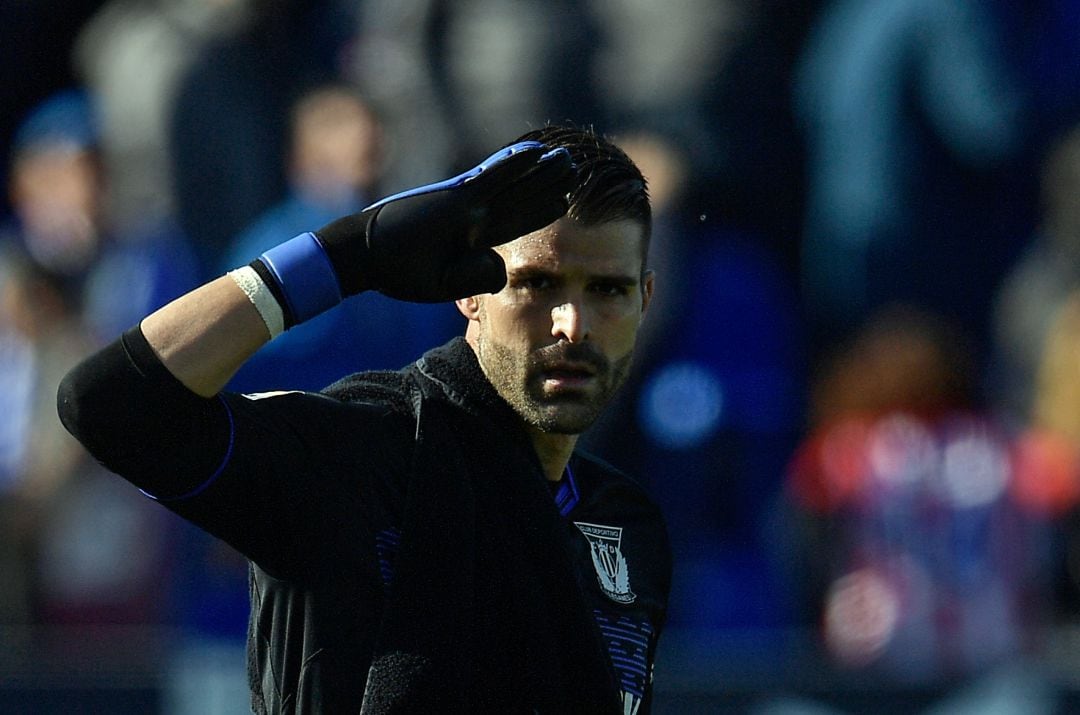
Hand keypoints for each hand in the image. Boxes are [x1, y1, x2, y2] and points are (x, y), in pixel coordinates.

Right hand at [316, 141, 574, 301]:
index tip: (562, 201)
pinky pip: (493, 175)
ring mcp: (467, 203)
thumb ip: (478, 276)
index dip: (540, 211)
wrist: (369, 256)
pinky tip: (538, 150)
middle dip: (548, 186)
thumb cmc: (400, 273)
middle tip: (574, 171)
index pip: (515, 223)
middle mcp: (474, 217)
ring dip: (541, 171)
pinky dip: (515, 163)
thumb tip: (505, 265)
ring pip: (514, 183)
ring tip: (566, 157)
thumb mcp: (446, 285)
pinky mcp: (456, 195)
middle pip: (520, 199)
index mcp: (473, 240)